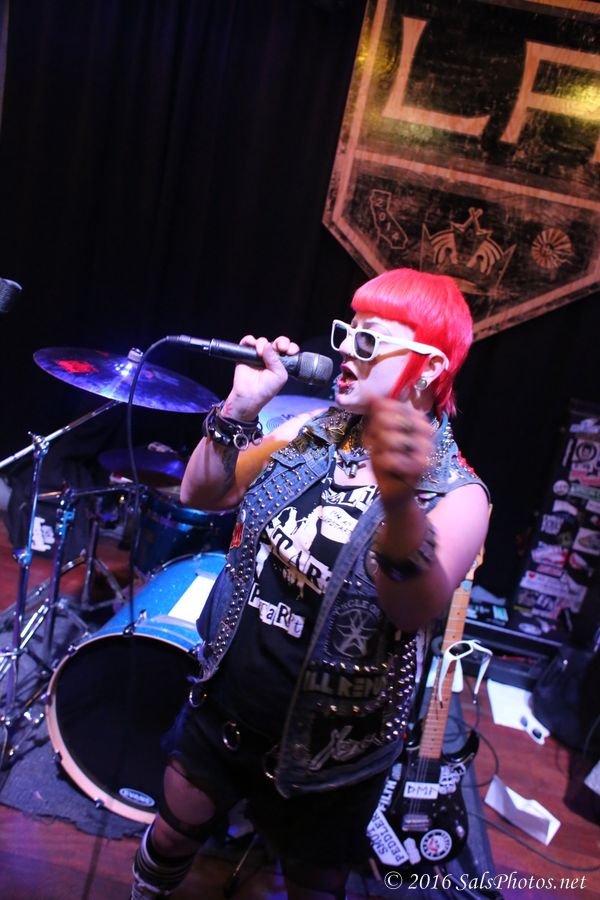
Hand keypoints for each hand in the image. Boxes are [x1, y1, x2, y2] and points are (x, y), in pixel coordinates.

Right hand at [223, 335, 299, 420]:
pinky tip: (253, 345)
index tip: (289, 351)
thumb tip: (267, 345)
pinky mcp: (245, 354)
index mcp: (281, 363)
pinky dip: (249, 340)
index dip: (289, 347)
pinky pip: (247, 341)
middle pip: (277, 342)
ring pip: (262, 341)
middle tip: (279, 347)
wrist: (250, 395)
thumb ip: (276, 359)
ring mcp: (258, 355)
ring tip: (260, 353)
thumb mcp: (279, 375)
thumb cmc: (266, 389)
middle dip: (280, 342)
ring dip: (262, 343)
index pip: (288, 349)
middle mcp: (270, 358)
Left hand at [364, 396, 433, 512]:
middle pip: (389, 419)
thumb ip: (375, 413)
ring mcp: (426, 448)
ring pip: (390, 439)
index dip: (377, 417)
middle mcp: (426, 430)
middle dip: (376, 434)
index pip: (392, 406)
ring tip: (385, 456)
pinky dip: (384, 463)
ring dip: (380, 450)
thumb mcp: (376, 433)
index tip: (376, 430)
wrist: (394, 490)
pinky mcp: (422, 465)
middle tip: (379, 446)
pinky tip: (389, 467)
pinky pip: (392, 458)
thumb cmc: (386, 459)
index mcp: (417, 419)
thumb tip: (369, 391)